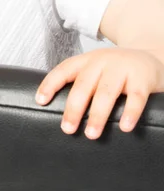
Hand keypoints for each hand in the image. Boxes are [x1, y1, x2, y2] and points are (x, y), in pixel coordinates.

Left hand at [35, 47, 163, 139]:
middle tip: (67, 128)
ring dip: (97, 114)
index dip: (50, 84)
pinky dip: (129, 113)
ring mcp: (122, 69)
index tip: (40, 101)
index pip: (64, 69)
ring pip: (106, 92)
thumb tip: (59, 113)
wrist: (150, 56)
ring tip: (91, 134)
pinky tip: (124, 127)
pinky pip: (135, 98)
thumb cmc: (116, 70)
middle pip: (84, 84)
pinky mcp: (141, 79)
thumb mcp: (96, 69)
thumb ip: (81, 84)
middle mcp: (102, 62)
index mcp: (87, 60)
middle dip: (74, 108)